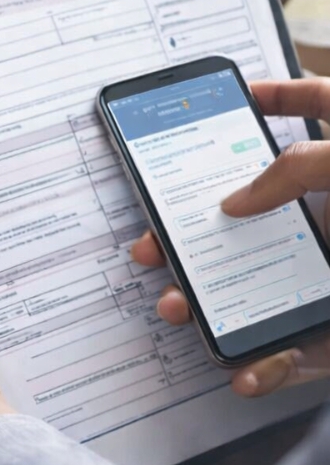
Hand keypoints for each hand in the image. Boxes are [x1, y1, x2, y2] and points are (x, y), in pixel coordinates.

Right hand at [130, 78, 329, 395]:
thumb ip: (298, 167)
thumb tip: (234, 201)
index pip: (313, 117)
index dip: (276, 98)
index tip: (237, 93)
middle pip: (252, 221)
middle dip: (189, 236)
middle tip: (152, 245)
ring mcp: (327, 283)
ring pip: (256, 293)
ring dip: (206, 306)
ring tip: (178, 309)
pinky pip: (295, 357)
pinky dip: (263, 369)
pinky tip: (243, 371)